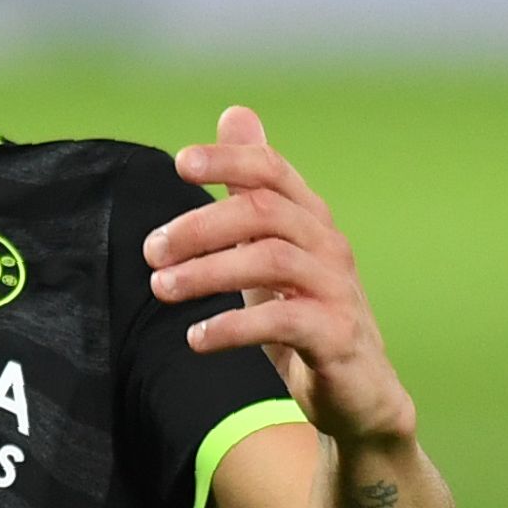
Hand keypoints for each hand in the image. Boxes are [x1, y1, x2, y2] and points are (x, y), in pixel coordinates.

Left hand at [146, 106, 420, 445]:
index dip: (228, 161)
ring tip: (160, 288)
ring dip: (207, 272)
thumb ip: (250, 189)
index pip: (271, 171)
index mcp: (309, 219)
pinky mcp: (338, 337)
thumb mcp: (268, 247)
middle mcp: (328, 245)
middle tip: (150, 252)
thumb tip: (234, 113)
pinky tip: (195, 338)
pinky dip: (234, 326)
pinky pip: (285, 321)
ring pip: (271, 260)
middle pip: (264, 212)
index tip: (179, 165)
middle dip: (200, 226)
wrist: (357, 393)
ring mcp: (337, 290)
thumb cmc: (303, 312)